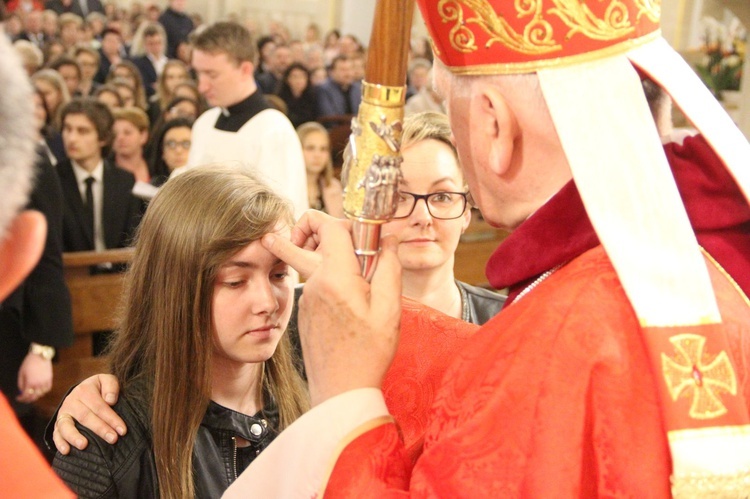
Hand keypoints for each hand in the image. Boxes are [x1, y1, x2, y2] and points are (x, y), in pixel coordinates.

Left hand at [16, 352, 51, 403]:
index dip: (21, 398)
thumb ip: (21, 383)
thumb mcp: (21, 373)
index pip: (26, 395)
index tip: (18, 397)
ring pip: (41, 394)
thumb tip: (22, 391)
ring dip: (36, 395)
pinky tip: (40, 390)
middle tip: (24, 399)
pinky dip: (44, 391)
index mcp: (30, 383)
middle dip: (28, 399)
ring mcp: (45, 382)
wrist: (40, 355)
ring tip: (32, 394)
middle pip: (34, 397)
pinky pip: (47, 389)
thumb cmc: (29, 363)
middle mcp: (38, 384)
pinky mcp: (50, 379)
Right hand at [53, 374, 124, 454]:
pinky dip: (59, 443)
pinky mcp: (58, 425)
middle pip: (85, 417)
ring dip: (74, 437)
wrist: (83, 390)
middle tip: (113, 439)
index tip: (122, 430)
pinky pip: (56, 434)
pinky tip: (66, 451)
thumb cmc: (99, 388)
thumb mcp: (106, 380)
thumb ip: (111, 386)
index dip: (111, 418)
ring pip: (66, 426)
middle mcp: (71, 402)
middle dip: (100, 429)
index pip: (100, 406)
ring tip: (84, 445)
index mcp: (84, 391)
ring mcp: (63, 414)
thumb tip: (110, 400)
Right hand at [262, 210, 343, 278]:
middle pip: (315, 226)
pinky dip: (322, 251)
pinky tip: (325, 264)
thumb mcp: (305, 263)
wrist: (351, 294)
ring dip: (313, 248)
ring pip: (321, 234)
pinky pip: (330, 240)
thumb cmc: (333, 281)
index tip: (297, 247)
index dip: (299, 231)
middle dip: (306, 242)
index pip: (309, 216)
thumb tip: (266, 238)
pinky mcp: (350, 243)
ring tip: (317, 264)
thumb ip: (284, 249)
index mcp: (337, 227)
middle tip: (307, 259)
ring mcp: (349, 235)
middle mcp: (346, 227)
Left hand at [296, 218, 401, 405]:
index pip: (326, 225)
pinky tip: (349, 302)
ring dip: (334, 259)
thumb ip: (389, 266)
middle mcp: (314, 282)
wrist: (340, 391)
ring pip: (315, 260)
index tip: (367, 235)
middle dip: (331, 233)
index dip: (349, 221)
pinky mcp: (305, 308)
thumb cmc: (369, 353)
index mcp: (335, 276)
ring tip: (356, 277)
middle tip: (350, 244)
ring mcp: (306, 296)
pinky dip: (332, 280)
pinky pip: (316, 281)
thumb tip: (388, 237)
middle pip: (314, 238)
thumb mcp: (390, 309)